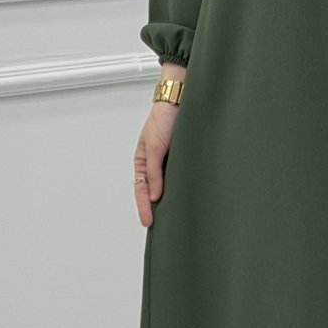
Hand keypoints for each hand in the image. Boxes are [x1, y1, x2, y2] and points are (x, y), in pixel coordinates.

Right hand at [133, 101, 178, 227]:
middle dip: (155, 208)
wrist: (180, 102)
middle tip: (160, 226)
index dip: (144, 207)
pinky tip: (186, 198)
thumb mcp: (154, 147)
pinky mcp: (183, 159)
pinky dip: (181, 188)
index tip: (148, 222)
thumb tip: (155, 196)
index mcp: (142, 162)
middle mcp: (155, 164)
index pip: (141, 190)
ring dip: (169, 199)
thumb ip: (154, 172)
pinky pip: (181, 177)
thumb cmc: (162, 120)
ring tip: (173, 218)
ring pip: (168, 186)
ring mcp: (169, 162)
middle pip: (153, 191)